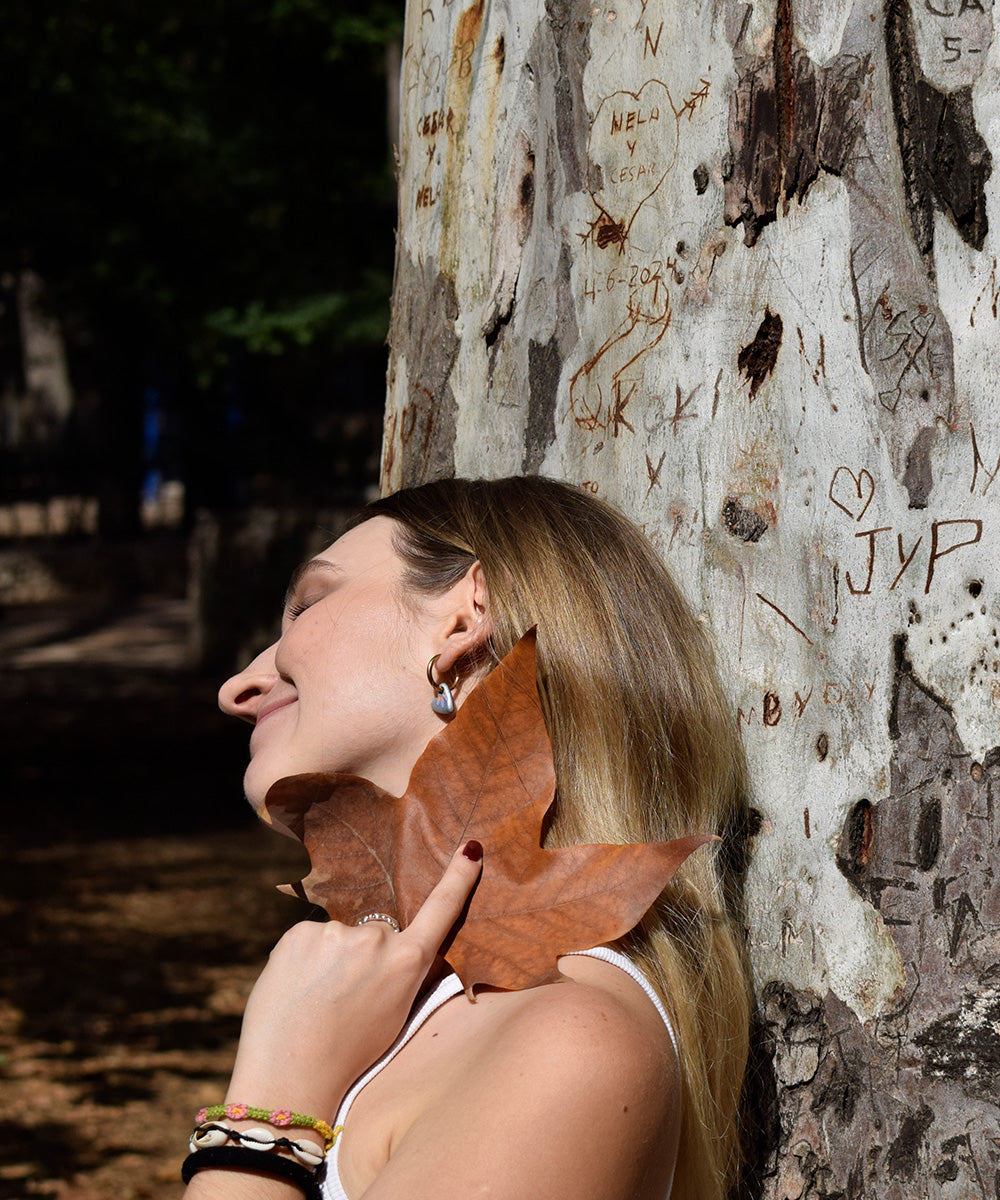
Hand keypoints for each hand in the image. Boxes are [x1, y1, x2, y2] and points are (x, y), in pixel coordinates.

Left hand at [225, 841, 482, 1119]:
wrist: (290, 1075)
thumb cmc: (347, 1055)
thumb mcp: (396, 1015)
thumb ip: (401, 972)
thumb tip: (392, 945)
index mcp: (408, 962)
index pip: (440, 909)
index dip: (458, 877)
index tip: (470, 848)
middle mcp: (376, 939)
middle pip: (377, 932)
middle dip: (365, 956)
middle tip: (343, 1000)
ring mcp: (336, 933)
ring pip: (340, 937)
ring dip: (331, 959)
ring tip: (316, 1000)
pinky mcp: (300, 932)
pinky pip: (310, 939)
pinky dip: (304, 960)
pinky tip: (297, 990)